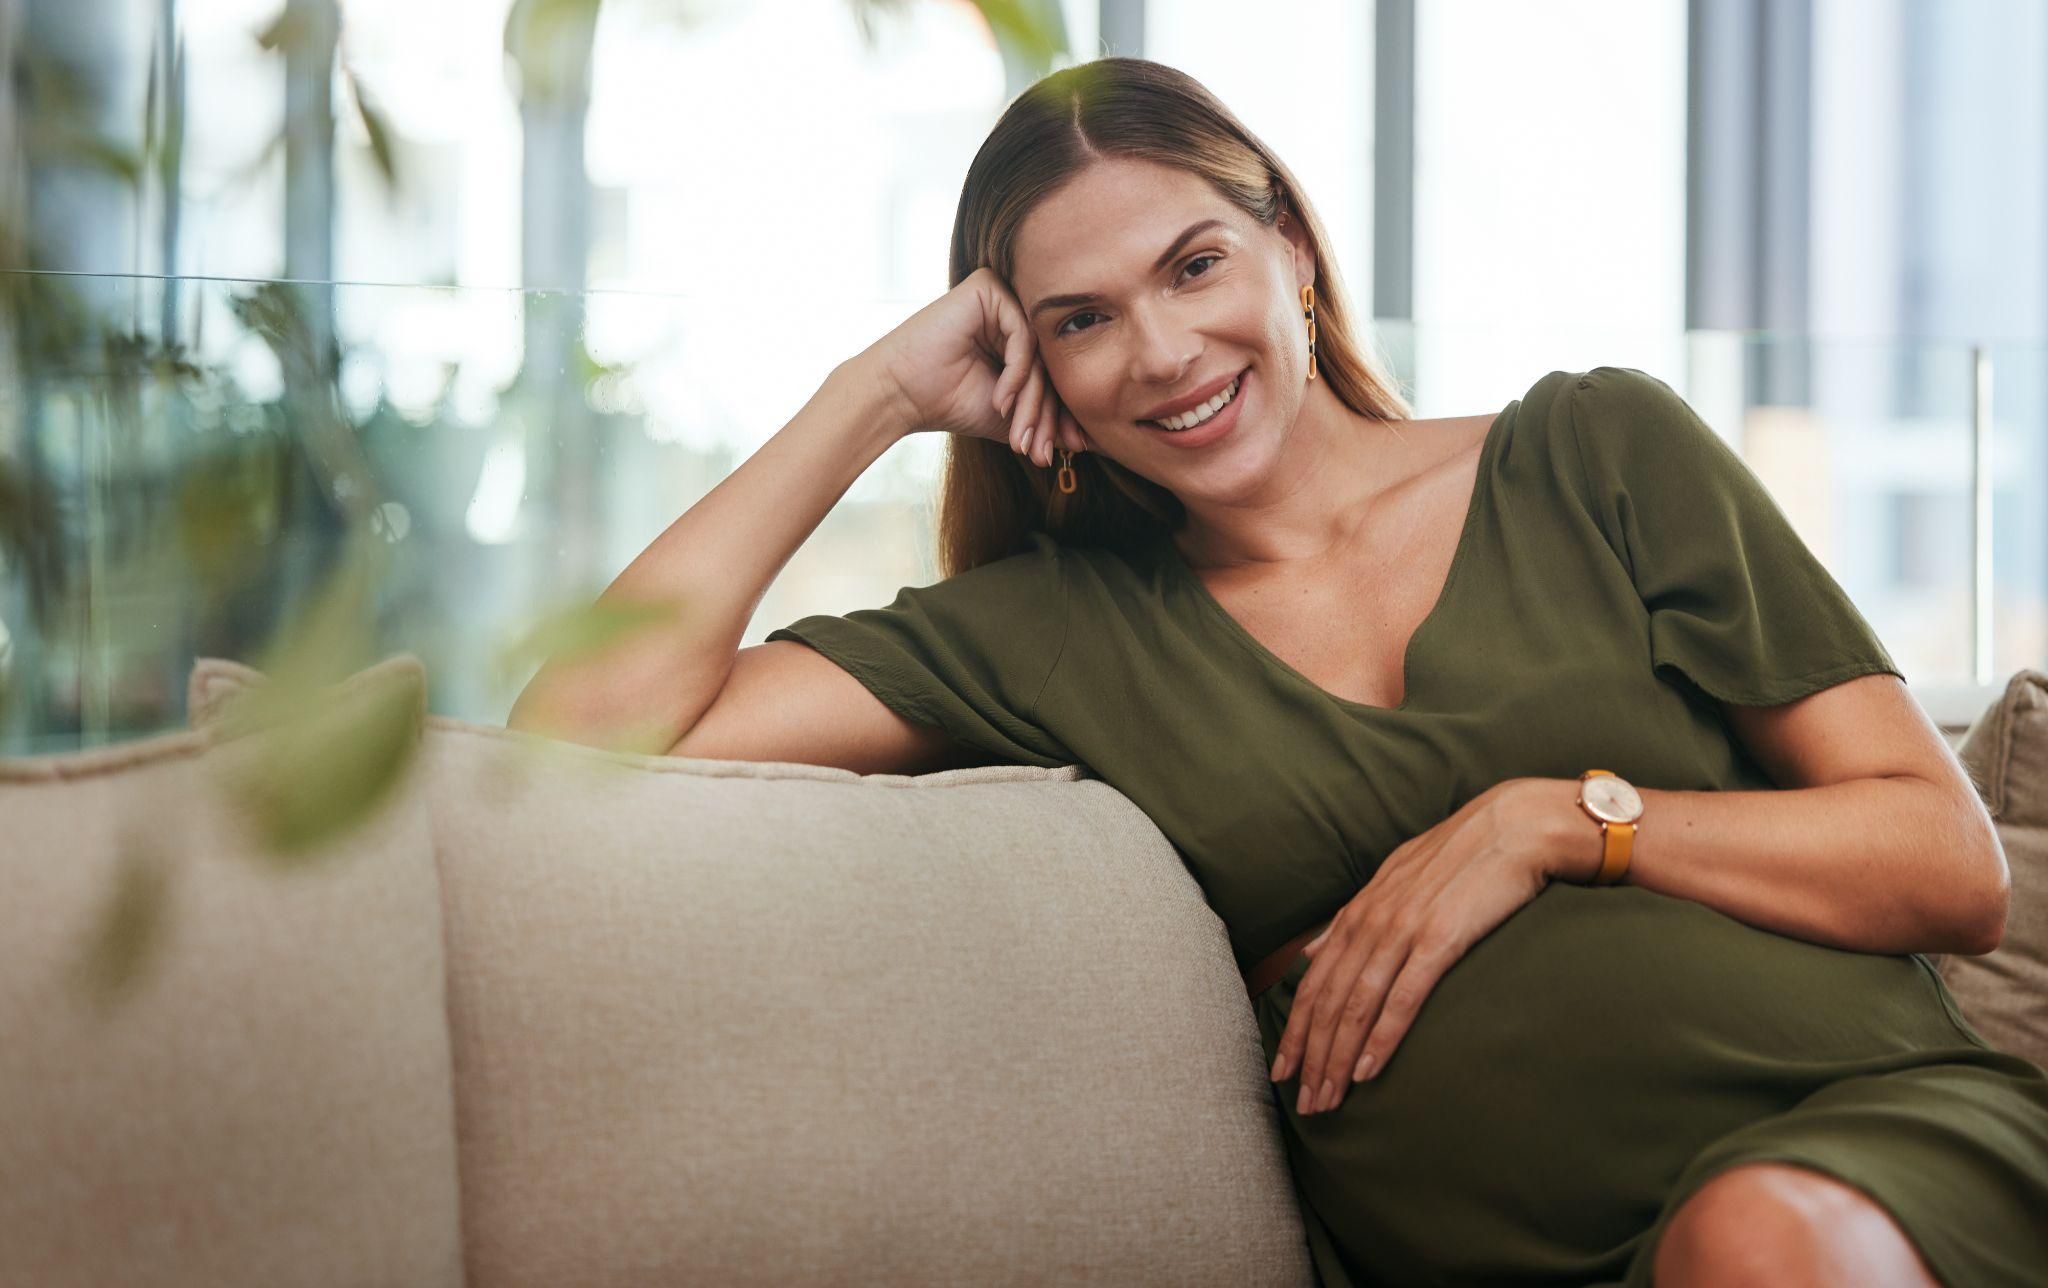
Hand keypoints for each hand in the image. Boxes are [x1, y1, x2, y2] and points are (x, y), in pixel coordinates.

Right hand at [854, 266, 1089, 464]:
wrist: (902, 395)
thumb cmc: (951, 402)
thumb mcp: (1013, 416)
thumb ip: (1049, 419)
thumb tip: (1097, 439)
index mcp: (1021, 333)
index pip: (1055, 372)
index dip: (1059, 416)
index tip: (1064, 452)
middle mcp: (1015, 309)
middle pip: (1051, 362)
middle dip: (1047, 415)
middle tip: (1042, 452)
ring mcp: (1002, 296)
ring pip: (1040, 352)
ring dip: (1032, 401)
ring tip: (1020, 435)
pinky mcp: (988, 288)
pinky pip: (1023, 334)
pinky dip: (1017, 373)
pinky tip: (1001, 401)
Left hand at [1270, 779, 1558, 1115]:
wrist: (1514, 827)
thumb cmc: (1459, 856)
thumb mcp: (1392, 879)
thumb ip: (1351, 918)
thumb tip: (1312, 948)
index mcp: (1360, 911)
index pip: (1314, 981)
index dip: (1294, 1029)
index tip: (1281, 1070)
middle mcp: (1371, 922)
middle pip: (1328, 1001)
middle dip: (1309, 1056)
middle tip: (1302, 1103)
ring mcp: (1403, 931)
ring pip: (1356, 1005)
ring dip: (1337, 1058)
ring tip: (1327, 1101)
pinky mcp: (1440, 941)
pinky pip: (1402, 998)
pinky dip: (1380, 1037)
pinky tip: (1367, 1070)